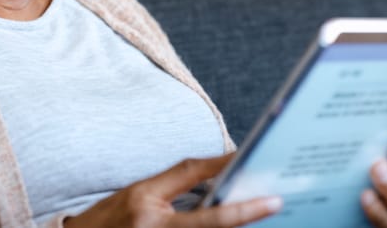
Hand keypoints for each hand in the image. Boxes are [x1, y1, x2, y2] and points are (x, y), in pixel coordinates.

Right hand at [63, 153, 282, 227]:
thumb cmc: (111, 219)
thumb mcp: (143, 192)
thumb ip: (182, 179)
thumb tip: (224, 165)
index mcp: (150, 215)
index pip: (201, 203)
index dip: (236, 197)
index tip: (268, 193)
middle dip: (245, 219)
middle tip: (275, 206)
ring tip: (260, 215)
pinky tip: (235, 225)